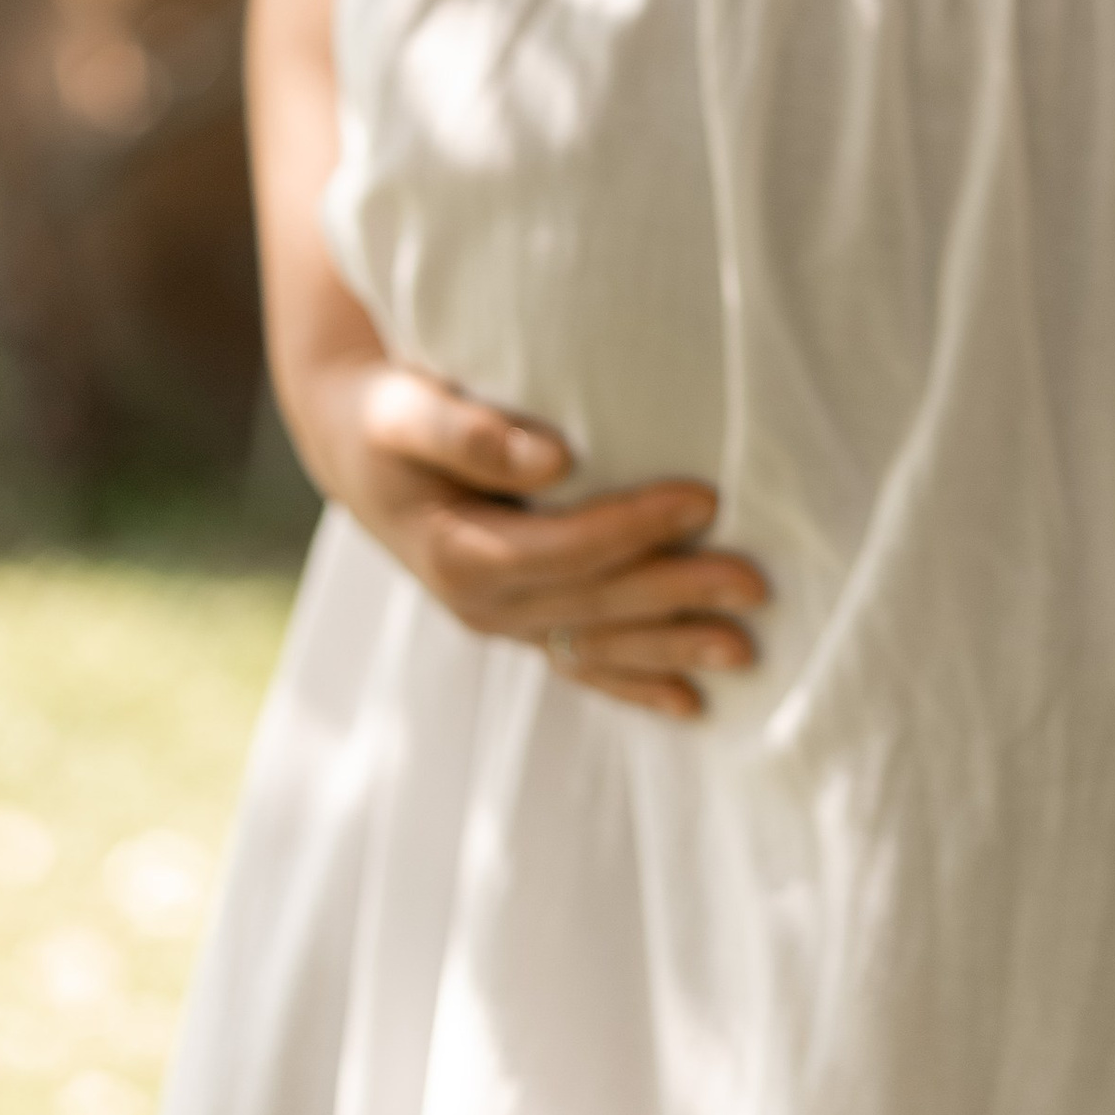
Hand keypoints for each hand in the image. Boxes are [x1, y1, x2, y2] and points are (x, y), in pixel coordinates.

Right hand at [297, 347, 768, 719]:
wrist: (359, 448)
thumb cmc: (389, 416)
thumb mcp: (405, 412)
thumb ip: (468, 433)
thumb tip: (552, 459)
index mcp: (458, 554)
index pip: (565, 548)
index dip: (634, 527)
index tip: (704, 499)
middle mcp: (482, 604)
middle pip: (595, 605)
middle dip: (676, 596)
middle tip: (755, 584)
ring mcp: (503, 621)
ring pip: (598, 645)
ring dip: (671, 649)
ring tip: (744, 650)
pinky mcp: (520, 621)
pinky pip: (583, 663)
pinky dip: (636, 683)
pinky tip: (691, 702)